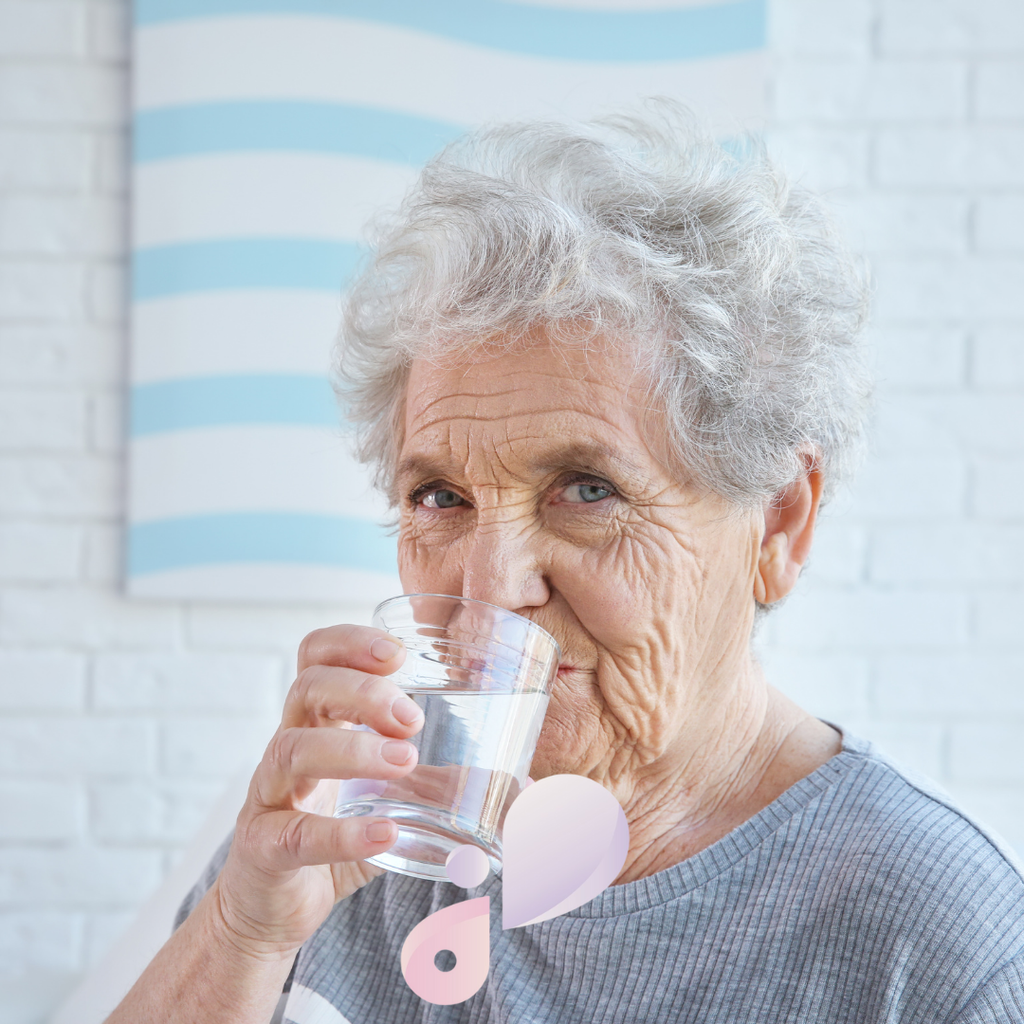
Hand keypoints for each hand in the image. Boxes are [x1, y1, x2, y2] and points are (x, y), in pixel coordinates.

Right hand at [209, 624, 422, 958]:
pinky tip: (384, 834)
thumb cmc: (334, 835)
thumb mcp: (395, 800)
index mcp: (318, 722)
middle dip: (363, 691)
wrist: (274, 911)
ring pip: (292, 749)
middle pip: (307, 688)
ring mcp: (269, 796)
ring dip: (352, 749)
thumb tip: (529, 787)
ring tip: (405, 761)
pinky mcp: (263, 850)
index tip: (398, 652)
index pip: (318, 656)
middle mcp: (288, 746)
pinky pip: (293, 833)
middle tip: (412, 718)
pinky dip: (341, 833)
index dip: (351, 641)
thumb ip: (448, 787)